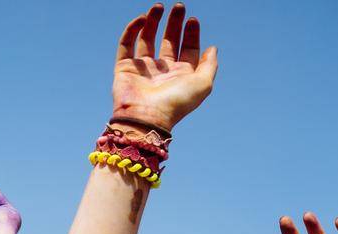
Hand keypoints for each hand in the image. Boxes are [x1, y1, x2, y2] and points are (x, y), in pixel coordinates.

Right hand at [111, 4, 217, 130]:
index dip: (191, 34)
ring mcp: (142, 69)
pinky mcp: (124, 68)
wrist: (146, 118)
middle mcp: (162, 71)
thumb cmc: (176, 104)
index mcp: (181, 76)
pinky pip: (127, 44)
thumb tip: (213, 48)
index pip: (188, 49)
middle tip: (179, 7)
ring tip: (158, 6)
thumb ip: (210, 65)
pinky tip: (142, 19)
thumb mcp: (203, 84)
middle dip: (174, 24)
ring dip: (153, 22)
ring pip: (147, 40)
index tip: (192, 20)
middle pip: (169, 41)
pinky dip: (133, 30)